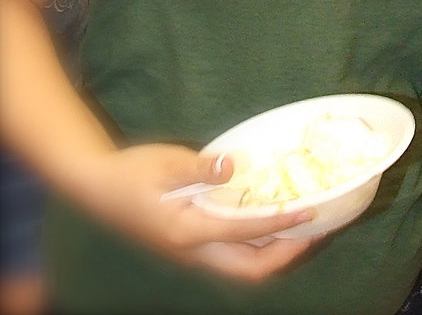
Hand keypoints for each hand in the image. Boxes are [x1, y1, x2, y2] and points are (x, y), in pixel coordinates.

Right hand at [83, 143, 322, 281]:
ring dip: (275, 253)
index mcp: (187, 232)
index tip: (308, 211)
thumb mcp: (165, 162)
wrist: (96, 189)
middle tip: (316, 228)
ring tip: (304, 228)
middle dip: (286, 254)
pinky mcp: (191, 247)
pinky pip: (232, 256)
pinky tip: (271, 221)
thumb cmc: (130, 172)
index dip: (279, 223)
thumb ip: (200, 166)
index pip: (244, 232)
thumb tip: (233, 165)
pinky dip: (258, 245)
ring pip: (242, 268)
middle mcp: (192, 252)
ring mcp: (191, 254)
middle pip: (248, 270)